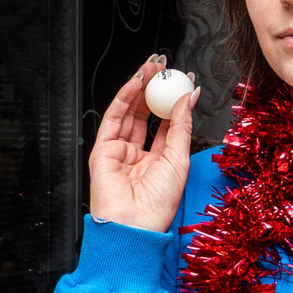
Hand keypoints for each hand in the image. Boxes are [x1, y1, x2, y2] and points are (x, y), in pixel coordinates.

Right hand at [88, 54, 196, 233]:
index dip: (174, 100)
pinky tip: (136, 82)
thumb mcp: (179, 159)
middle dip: (155, 89)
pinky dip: (124, 98)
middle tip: (165, 67)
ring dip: (140, 88)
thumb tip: (189, 96)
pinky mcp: (103, 149)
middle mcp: (138, 154)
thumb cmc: (158, 203)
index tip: (184, 80)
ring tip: (152, 68)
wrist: (134, 224)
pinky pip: (114, 118)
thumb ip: (182, 125)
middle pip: (146, 114)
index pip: (166, 123)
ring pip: (129, 112)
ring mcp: (119, 151)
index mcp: (159, 159)